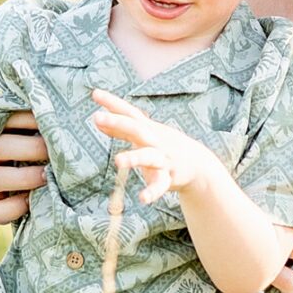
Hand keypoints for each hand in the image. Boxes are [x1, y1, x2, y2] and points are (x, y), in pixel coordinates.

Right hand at [0, 111, 48, 223]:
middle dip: (29, 149)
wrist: (35, 190)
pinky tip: (31, 202)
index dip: (28, 119)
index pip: (6, 120)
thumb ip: (46, 128)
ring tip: (47, 177)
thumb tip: (68, 114)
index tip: (52, 121)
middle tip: (54, 153)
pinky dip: (12, 208)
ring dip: (23, 178)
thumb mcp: (41, 138)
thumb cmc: (43, 156)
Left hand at [91, 89, 217, 202]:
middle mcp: (155, 140)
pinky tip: (143, 199)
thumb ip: (119, 128)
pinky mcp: (168, 177)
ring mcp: (162, 158)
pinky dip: (151, 192)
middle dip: (118, 122)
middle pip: (136, 129)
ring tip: (118, 161)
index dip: (113, 103)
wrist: (198, 164)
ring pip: (148, 156)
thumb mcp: (143, 134)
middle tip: (97, 117)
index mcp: (147, 129)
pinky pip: (160, 185)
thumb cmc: (163, 145)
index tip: (95, 93)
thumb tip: (96, 119)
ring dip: (134, 158)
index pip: (129, 112)